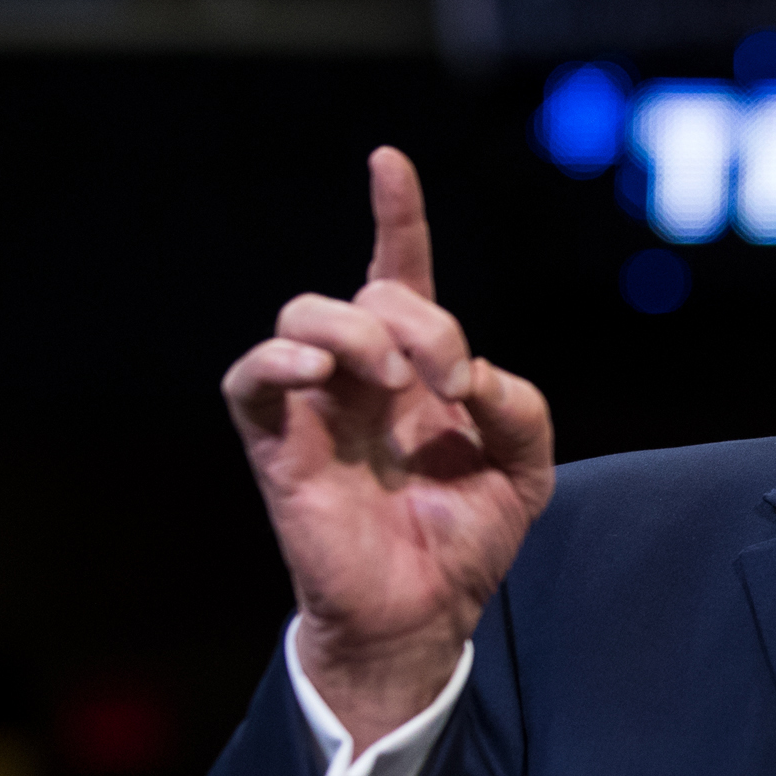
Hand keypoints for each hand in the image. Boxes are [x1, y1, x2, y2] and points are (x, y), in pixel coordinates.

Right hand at [223, 148, 553, 749]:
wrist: (427, 613)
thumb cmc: (466, 537)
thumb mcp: (526, 468)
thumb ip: (519, 407)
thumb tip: (472, 374)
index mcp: (418, 370)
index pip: (400, 273)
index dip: (395, 216)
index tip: (388, 162)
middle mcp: (361, 376)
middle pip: (367, 291)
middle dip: (420, 318)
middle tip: (451, 381)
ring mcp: (316, 407)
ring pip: (304, 315)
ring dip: (358, 332)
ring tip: (393, 383)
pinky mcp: (279, 446)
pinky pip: (250, 380)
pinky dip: (278, 362)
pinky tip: (320, 375)